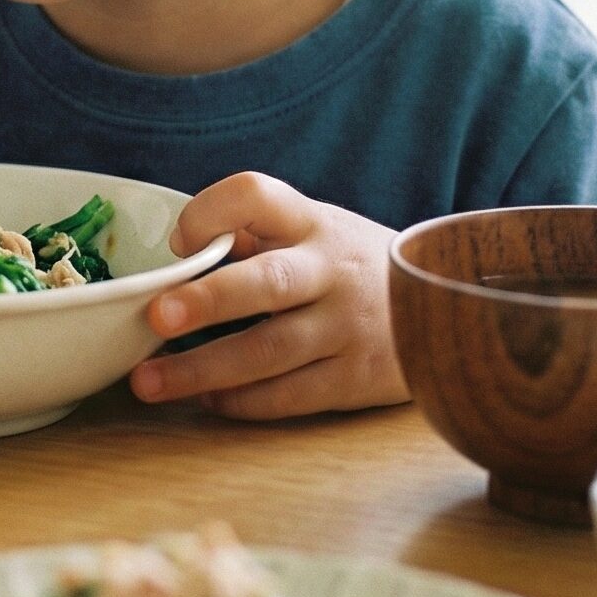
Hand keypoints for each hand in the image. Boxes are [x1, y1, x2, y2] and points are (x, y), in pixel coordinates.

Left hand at [129, 172, 406, 419]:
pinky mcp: (356, 379)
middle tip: (156, 315)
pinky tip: (204, 399)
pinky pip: (290, 395)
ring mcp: (348, 327)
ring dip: (204, 369)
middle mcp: (332, 271)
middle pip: (268, 281)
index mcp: (311, 222)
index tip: (178, 241)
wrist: (447, 306)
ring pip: (271, 351)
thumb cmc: (349, 264)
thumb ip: (252, 232)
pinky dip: (241, 400)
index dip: (212, 211)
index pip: (257, 196)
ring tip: (149, 382)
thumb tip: (182, 248)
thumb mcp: (313, 230)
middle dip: (209, 299)